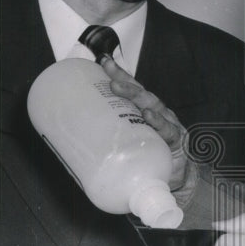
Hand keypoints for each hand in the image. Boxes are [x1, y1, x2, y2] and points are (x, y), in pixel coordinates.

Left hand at [100, 56, 190, 190]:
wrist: (175, 182)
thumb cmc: (146, 161)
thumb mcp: (126, 149)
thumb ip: (106, 143)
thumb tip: (68, 144)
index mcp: (145, 112)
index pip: (133, 89)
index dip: (120, 74)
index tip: (103, 62)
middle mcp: (158, 114)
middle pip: (142, 94)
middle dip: (126, 82)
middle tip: (109, 78)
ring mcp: (169, 126)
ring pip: (154, 106)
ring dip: (137, 96)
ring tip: (119, 89)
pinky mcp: (176, 143)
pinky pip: (168, 131)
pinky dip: (159, 123)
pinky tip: (148, 116)